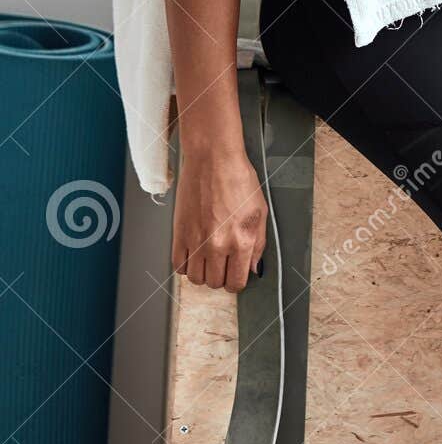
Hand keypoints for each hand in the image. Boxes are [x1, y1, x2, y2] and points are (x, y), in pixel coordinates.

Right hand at [172, 147, 267, 290]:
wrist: (213, 159)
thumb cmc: (238, 178)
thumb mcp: (260, 211)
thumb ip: (258, 244)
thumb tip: (253, 268)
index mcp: (242, 240)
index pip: (236, 282)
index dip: (236, 281)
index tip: (235, 274)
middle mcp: (218, 245)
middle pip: (215, 283)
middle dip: (220, 277)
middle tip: (222, 263)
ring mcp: (197, 241)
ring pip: (196, 279)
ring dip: (203, 273)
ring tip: (208, 259)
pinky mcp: (180, 234)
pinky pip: (178, 266)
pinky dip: (186, 265)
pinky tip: (194, 254)